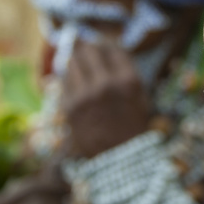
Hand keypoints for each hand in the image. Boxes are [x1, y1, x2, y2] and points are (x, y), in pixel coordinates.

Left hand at [61, 39, 148, 157]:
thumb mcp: (139, 95)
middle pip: (90, 50)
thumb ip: (125, 71)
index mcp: (128, 80)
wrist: (119, 159)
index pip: (112, 48)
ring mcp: (86, 95)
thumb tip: (107, 49)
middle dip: (86, 46)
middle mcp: (106, 84)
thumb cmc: (132, 125)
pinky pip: (64, 81)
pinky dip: (68, 77)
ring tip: (75, 59)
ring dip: (74, 58)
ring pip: (72, 62)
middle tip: (83, 44)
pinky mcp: (70, 107)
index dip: (105, 44)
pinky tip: (72, 78)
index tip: (101, 44)